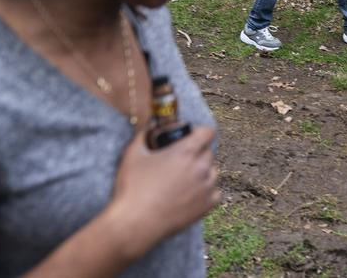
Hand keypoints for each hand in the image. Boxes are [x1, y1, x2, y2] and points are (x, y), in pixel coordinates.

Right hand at [106, 126, 219, 258]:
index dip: (199, 132)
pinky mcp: (207, 205)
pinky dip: (205, 192)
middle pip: (208, 152)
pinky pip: (214, 192)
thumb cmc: (132, 188)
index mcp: (186, 152)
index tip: (189, 137)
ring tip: (182, 180)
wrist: (135, 223)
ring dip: (202, 172)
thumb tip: (151, 124)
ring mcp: (207, 187)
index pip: (207, 132)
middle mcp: (201, 167)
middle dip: (196, 154)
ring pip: (212, 172)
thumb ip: (144, 134)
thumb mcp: (133, 154)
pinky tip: (190, 194)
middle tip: (179, 162)